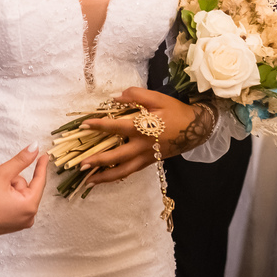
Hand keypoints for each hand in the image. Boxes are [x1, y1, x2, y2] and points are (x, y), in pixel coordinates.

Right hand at [0, 144, 48, 238]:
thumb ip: (21, 160)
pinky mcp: (8, 224)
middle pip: (21, 185)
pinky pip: (9, 202)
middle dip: (7, 174)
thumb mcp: (2, 174)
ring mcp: (17, 222)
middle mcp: (27, 217)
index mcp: (30, 206)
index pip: (39, 181)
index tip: (44, 155)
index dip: (41, 166)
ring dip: (1, 181)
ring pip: (14, 192)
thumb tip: (35, 147)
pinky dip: (1, 192)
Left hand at [79, 87, 217, 185]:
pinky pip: (130, 172)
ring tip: (88, 180)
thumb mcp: (158, 98)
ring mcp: (146, 157)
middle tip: (80, 164)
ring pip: (123, 171)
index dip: (99, 126)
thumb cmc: (175, 112)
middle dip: (98, 161)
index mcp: (143, 128)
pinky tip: (106, 177)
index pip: (116, 127)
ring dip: (105, 177)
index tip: (84, 125)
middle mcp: (142, 146)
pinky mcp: (150, 162)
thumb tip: (115, 98)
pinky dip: (117, 176)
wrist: (196, 129)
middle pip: (116, 157)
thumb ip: (136, 95)